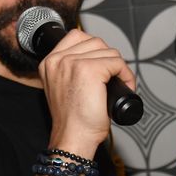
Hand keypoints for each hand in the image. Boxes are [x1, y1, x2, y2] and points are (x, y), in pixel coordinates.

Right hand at [38, 28, 135, 154]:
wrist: (73, 138)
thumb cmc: (72, 120)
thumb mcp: (62, 87)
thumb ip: (70, 69)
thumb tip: (93, 58)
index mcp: (49, 62)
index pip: (77, 37)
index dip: (94, 51)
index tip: (100, 67)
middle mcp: (58, 60)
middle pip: (95, 42)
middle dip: (108, 59)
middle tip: (111, 79)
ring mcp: (73, 63)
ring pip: (108, 51)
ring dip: (118, 68)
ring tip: (117, 85)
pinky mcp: (90, 70)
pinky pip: (117, 62)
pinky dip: (126, 75)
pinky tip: (124, 88)